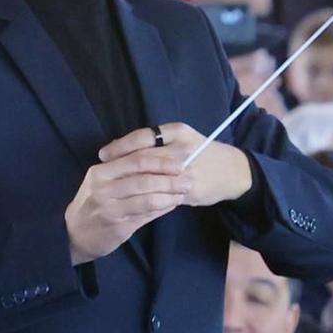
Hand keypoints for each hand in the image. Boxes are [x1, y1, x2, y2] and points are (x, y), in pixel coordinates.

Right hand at [64, 144, 192, 263]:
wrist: (73, 234)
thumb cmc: (92, 204)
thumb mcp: (101, 182)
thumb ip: (124, 171)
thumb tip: (162, 162)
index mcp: (100, 172)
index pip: (135, 160)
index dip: (161, 160)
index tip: (180, 162)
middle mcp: (103, 189)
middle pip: (144, 179)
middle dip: (170, 179)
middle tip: (188, 179)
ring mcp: (109, 209)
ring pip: (147, 199)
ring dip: (170, 195)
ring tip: (183, 193)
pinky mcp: (117, 227)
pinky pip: (146, 215)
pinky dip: (162, 209)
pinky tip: (172, 205)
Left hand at [101, 123, 253, 209]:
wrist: (232, 171)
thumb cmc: (200, 153)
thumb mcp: (181, 139)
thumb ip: (155, 143)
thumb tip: (119, 148)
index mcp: (178, 132)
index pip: (142, 137)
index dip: (120, 146)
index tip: (103, 154)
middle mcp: (181, 148)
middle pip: (142, 157)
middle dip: (119, 167)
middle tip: (100, 174)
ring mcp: (185, 170)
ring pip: (149, 177)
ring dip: (128, 184)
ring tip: (111, 188)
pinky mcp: (187, 189)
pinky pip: (160, 194)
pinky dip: (143, 197)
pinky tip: (129, 200)